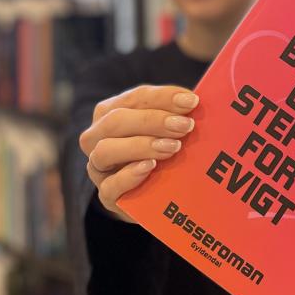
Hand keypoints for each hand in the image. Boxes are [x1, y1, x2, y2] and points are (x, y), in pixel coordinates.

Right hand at [79, 84, 198, 222]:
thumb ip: (177, 116)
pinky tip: (150, 167)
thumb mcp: (171, 131)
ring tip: (173, 147)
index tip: (191, 101)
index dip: (163, 97)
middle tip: (185, 126)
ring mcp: (99, 168)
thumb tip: (196, 102)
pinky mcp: (107, 196)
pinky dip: (129, 175)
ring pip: (105, 150)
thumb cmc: (168, 154)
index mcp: (112, 112)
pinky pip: (110, 187)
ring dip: (141, 145)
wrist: (162, 197)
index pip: (135, 98)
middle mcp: (98, 137)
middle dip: (154, 120)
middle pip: (116, 121)